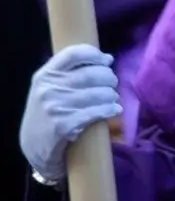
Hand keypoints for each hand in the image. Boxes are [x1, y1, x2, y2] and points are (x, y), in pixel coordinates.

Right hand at [20, 45, 120, 183]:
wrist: (33, 147)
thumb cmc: (48, 111)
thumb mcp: (50, 87)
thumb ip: (73, 71)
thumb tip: (108, 58)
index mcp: (45, 75)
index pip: (73, 53)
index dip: (95, 54)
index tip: (107, 61)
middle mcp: (48, 89)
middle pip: (91, 74)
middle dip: (109, 78)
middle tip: (112, 84)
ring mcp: (55, 107)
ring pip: (97, 93)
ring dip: (111, 95)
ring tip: (113, 98)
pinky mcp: (63, 126)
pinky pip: (96, 112)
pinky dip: (110, 110)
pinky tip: (115, 110)